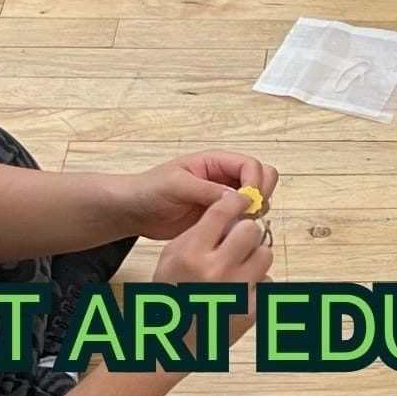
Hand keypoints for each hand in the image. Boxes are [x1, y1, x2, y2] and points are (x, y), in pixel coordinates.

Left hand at [114, 151, 277, 240]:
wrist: (133, 211)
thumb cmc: (149, 190)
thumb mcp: (176, 185)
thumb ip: (207, 189)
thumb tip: (238, 196)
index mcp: (215, 162)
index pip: (251, 166)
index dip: (255, 183)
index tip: (248, 201)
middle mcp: (224, 177)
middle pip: (262, 179)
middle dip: (260, 196)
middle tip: (248, 214)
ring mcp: (224, 197)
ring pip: (257, 200)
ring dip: (254, 212)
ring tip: (235, 225)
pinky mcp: (220, 216)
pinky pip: (243, 219)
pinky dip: (243, 226)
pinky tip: (228, 233)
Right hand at [150, 190, 274, 345]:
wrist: (171, 342)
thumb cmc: (170, 295)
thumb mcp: (172, 257)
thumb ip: (200, 232)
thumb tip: (232, 211)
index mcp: (191, 254)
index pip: (223, 211)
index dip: (236, 202)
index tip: (241, 201)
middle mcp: (214, 271)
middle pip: (251, 231)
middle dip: (246, 234)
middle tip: (238, 243)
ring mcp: (236, 292)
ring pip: (265, 255)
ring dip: (254, 258)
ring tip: (238, 269)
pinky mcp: (251, 311)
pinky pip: (267, 282)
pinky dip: (256, 285)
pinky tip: (239, 292)